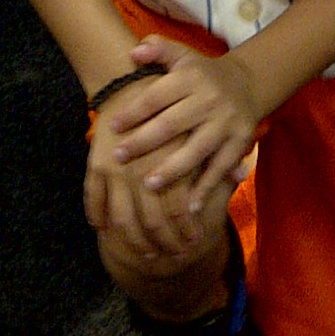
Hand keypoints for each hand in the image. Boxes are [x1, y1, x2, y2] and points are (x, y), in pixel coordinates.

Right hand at [84, 93, 215, 258]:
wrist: (126, 78)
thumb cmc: (167, 107)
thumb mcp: (195, 124)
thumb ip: (215, 147)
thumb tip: (241, 172)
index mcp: (168, 160)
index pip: (178, 207)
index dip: (186, 229)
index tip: (195, 243)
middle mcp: (141, 167)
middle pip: (152, 219)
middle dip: (165, 243)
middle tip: (174, 257)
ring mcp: (116, 168)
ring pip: (123, 218)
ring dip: (135, 241)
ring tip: (146, 254)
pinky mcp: (96, 163)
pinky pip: (93, 198)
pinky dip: (98, 217)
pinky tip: (105, 232)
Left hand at [103, 35, 260, 212]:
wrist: (248, 83)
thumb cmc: (202, 73)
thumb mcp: (183, 55)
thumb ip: (159, 50)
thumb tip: (134, 51)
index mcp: (191, 77)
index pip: (156, 96)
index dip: (133, 111)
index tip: (111, 126)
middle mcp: (209, 100)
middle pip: (172, 125)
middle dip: (143, 143)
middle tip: (119, 157)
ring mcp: (225, 123)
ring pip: (196, 150)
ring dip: (172, 170)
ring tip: (148, 185)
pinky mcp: (239, 142)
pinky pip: (220, 168)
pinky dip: (206, 188)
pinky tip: (189, 207)